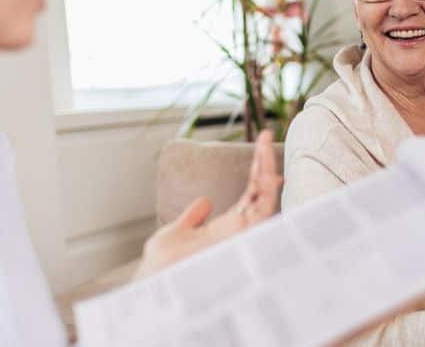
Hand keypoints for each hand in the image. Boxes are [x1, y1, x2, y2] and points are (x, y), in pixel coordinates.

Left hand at [134, 131, 282, 277]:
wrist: (156, 289)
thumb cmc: (162, 272)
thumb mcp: (172, 235)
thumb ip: (191, 217)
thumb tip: (205, 202)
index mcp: (225, 229)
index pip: (248, 195)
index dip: (255, 171)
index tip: (260, 146)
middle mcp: (239, 232)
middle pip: (260, 193)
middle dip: (265, 164)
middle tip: (268, 136)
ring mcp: (243, 237)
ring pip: (265, 199)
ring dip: (267, 171)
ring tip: (266, 145)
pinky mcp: (244, 242)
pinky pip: (262, 213)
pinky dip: (267, 192)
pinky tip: (265, 171)